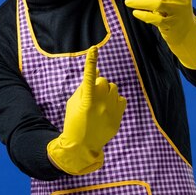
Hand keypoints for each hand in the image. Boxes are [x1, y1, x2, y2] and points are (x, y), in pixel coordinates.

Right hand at [47, 46, 126, 174]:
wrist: (82, 145)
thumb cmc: (74, 121)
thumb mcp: (73, 103)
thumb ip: (84, 87)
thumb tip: (95, 73)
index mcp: (86, 99)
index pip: (89, 75)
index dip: (91, 61)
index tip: (94, 49)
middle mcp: (100, 103)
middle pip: (103, 81)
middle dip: (98, 84)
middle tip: (92, 96)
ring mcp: (111, 110)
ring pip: (113, 88)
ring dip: (107, 91)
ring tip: (100, 103)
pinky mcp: (118, 116)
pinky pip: (122, 98)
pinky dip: (116, 100)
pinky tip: (108, 108)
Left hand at [122, 0, 195, 69]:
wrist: (188, 35)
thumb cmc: (174, 15)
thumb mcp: (171, 1)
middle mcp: (181, 0)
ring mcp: (178, 13)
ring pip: (157, 4)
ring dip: (139, 2)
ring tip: (127, 2)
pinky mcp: (173, 25)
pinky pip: (156, 19)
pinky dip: (144, 15)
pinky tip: (135, 13)